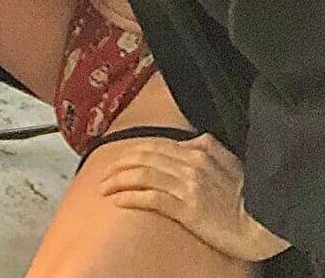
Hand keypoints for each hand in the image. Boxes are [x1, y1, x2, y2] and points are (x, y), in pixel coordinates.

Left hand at [97, 132, 290, 261]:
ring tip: (103, 187)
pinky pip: (151, 198)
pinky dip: (131, 197)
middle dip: (119, 165)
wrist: (264, 226)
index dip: (132, 152)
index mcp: (199, 150)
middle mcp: (190, 164)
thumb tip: (189, 141)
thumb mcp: (230, 161)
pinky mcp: (187, 209)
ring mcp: (187, 186)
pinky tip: (118, 200)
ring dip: (118, 180)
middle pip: (144, 158)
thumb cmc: (250, 198)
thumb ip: (207, 148)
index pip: (155, 145)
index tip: (118, 159)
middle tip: (103, 173)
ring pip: (142, 175)